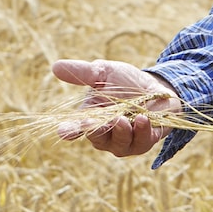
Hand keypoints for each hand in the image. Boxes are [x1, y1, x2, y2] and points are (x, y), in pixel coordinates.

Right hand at [50, 59, 178, 158]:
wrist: (157, 87)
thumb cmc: (126, 81)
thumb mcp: (103, 72)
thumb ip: (83, 73)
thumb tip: (55, 67)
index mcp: (89, 117)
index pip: (74, 129)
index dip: (69, 131)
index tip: (63, 131)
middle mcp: (104, 134)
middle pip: (96, 139)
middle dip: (95, 131)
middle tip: (91, 122)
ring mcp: (123, 142)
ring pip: (118, 144)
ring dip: (120, 131)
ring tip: (122, 118)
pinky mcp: (143, 143)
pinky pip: (140, 142)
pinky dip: (141, 131)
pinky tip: (143, 118)